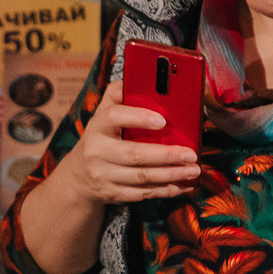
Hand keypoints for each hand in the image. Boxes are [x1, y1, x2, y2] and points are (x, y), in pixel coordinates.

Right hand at [62, 81, 199, 205]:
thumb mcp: (103, 113)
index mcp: (98, 126)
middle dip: (166, 155)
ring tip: (193, 170)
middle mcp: (97, 151)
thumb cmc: (102, 137)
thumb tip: (149, 79)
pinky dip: (165, 191)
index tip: (162, 120)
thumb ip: (121, 95)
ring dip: (171, 175)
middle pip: (134, 154)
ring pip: (142, 177)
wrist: (78, 176)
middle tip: (192, 154)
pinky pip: (142, 194)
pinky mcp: (112, 194)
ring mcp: (104, 175)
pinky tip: (183, 186)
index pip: (114, 117)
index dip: (138, 117)